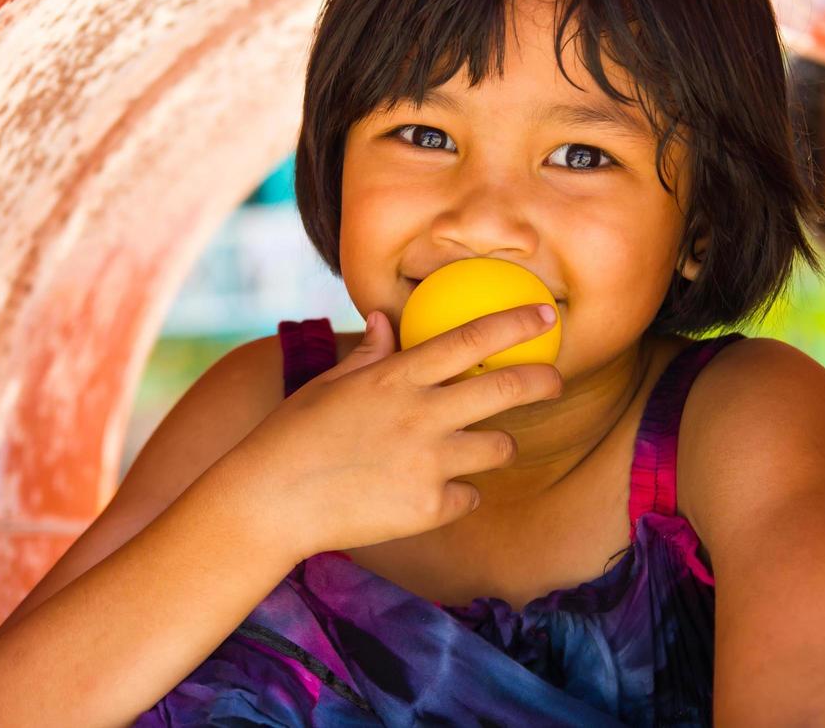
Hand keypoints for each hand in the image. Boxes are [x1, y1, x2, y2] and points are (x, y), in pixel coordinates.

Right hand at [230, 304, 562, 557]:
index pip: (471, 339)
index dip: (516, 324)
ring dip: (497, 446)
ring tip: (479, 447)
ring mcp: (429, 463)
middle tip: (555, 380)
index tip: (546, 315)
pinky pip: (469, 496)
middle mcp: (421, 414)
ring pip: (500, 448)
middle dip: (543, 381)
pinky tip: (430, 494)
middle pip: (506, 390)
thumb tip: (382, 319)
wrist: (270, 503)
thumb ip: (368, 354)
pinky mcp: (429, 509)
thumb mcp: (328, 385)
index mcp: (397, 377)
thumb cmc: (293, 437)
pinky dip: (457, 494)